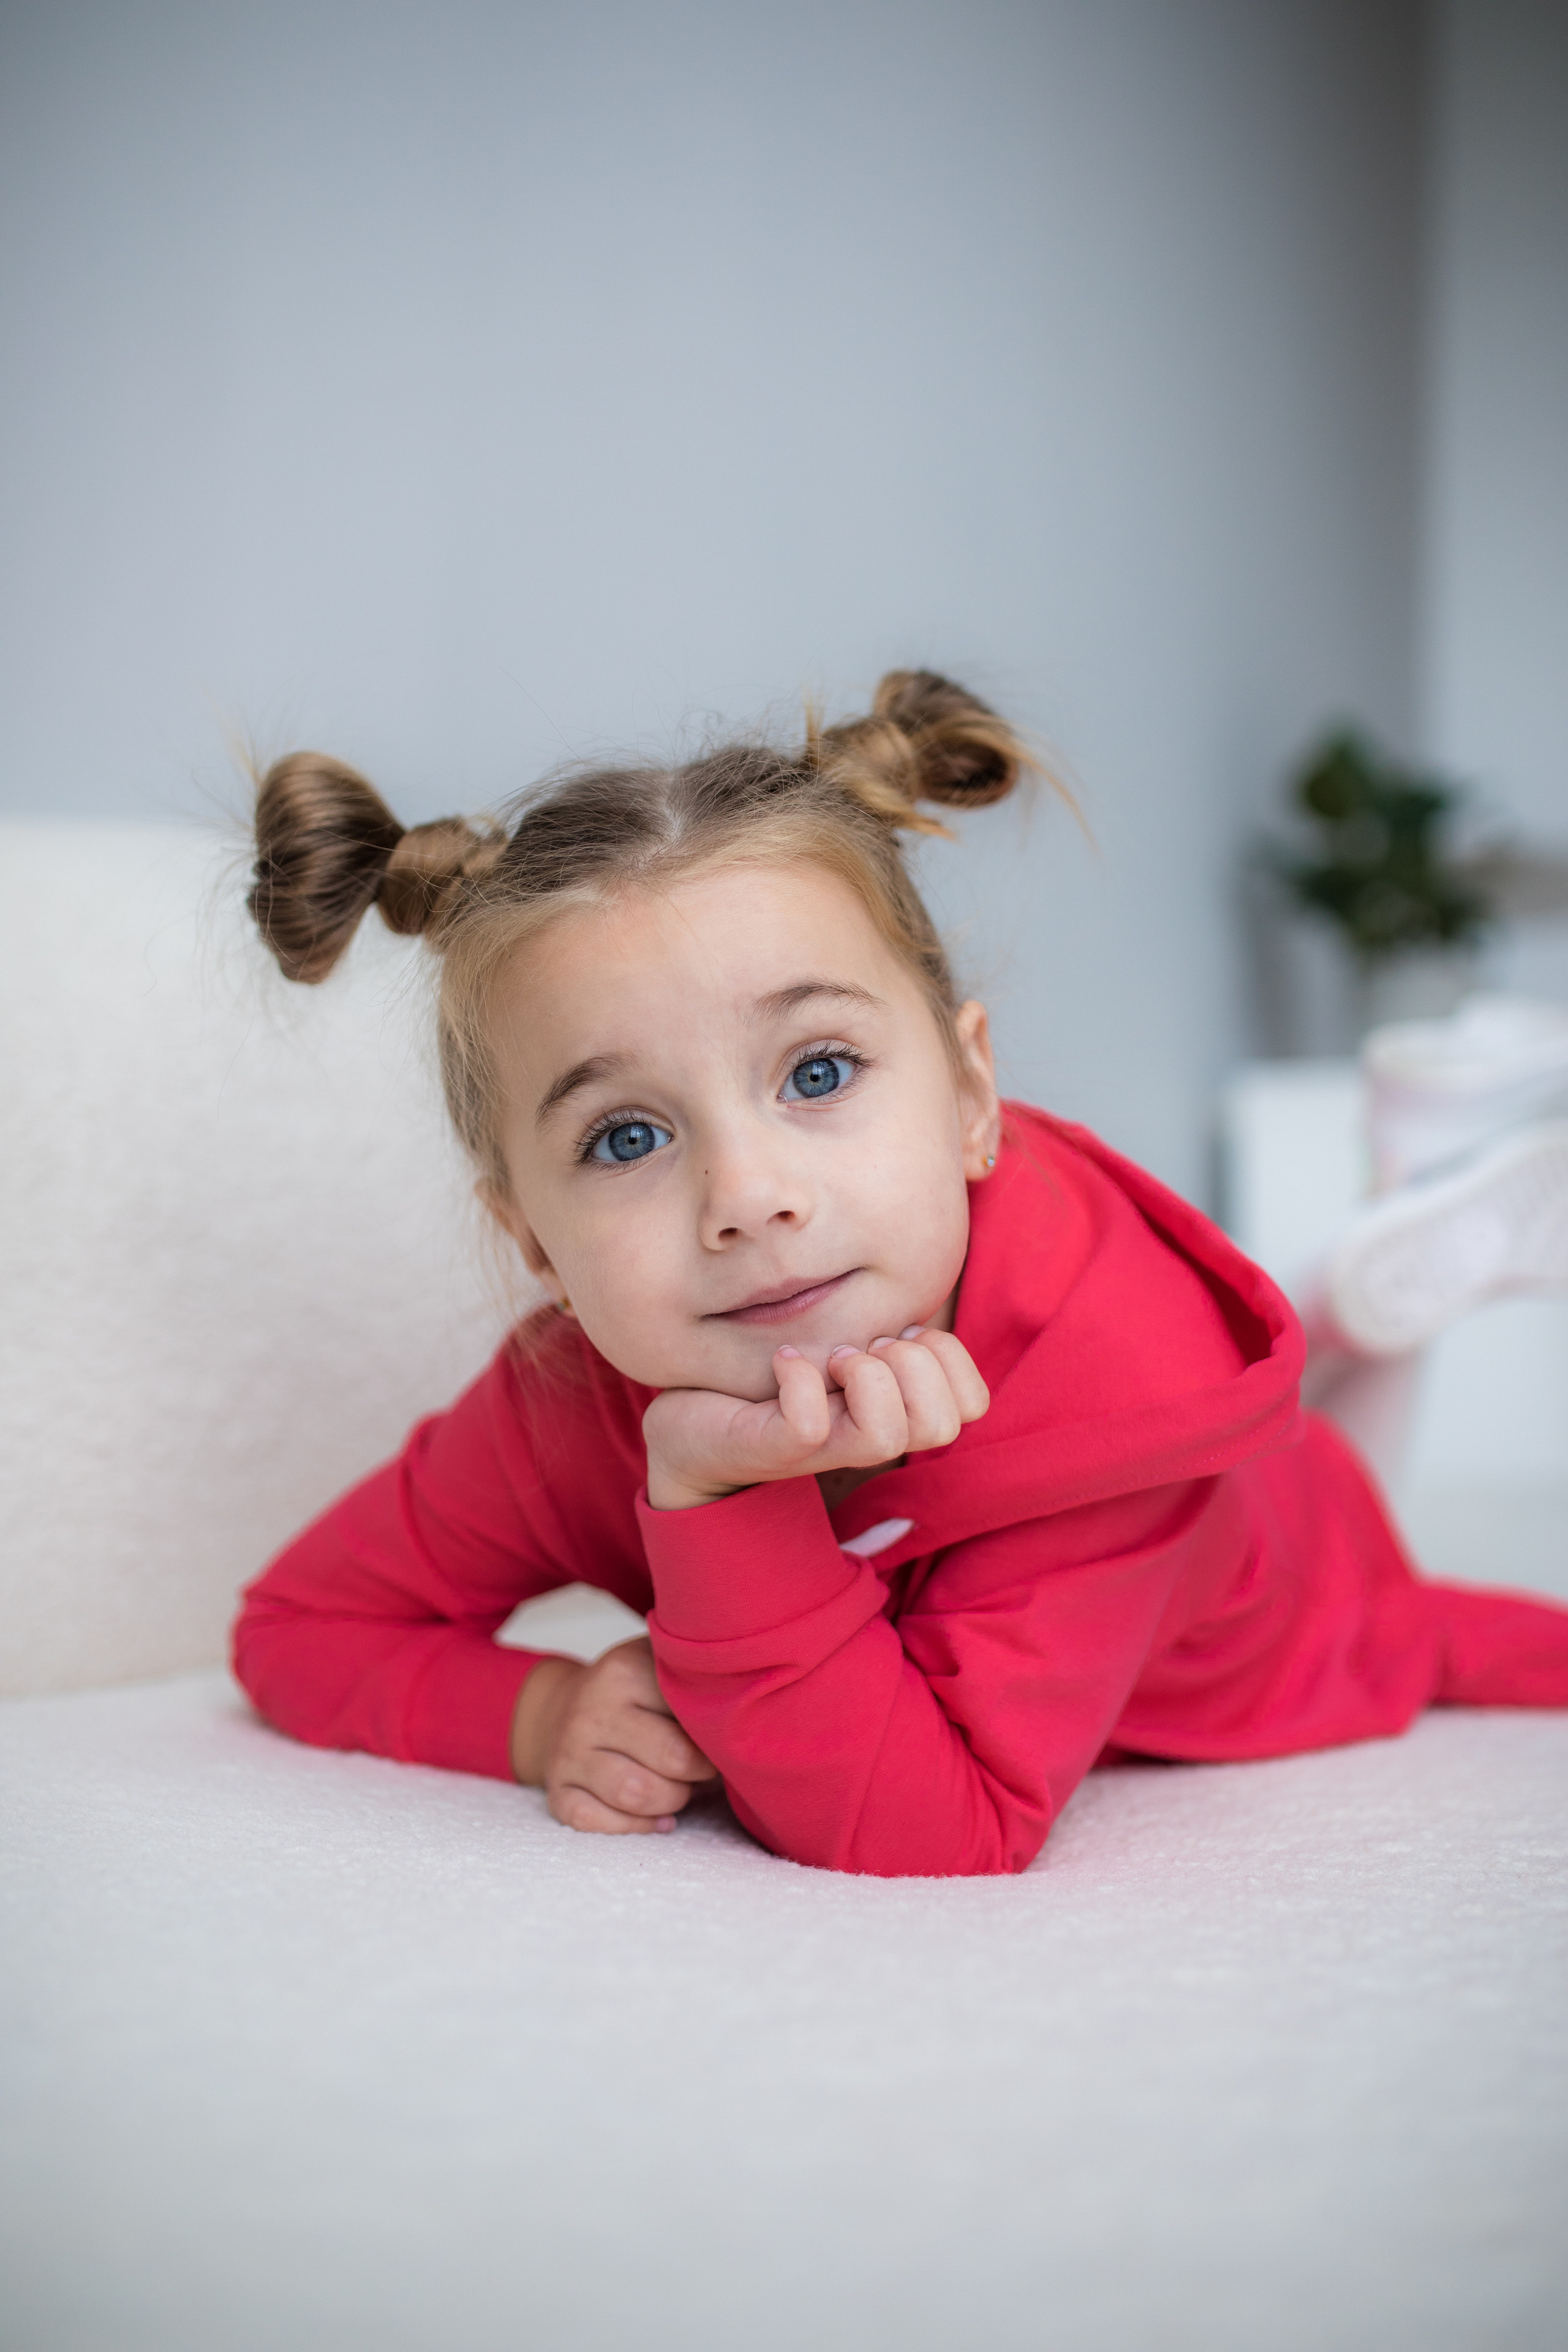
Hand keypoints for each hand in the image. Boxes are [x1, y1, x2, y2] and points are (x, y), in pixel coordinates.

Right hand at [510, 1635, 718, 1834]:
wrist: (568, 1706)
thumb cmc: (639, 1694)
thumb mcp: (665, 1669)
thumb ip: (702, 1684)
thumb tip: (753, 1721)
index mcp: (624, 1671)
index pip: (692, 1716)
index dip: (718, 1737)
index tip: (721, 1738)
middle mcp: (591, 1710)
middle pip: (672, 1760)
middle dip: (699, 1773)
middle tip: (703, 1769)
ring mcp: (569, 1753)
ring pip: (636, 1795)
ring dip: (671, 1802)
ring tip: (679, 1790)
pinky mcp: (558, 1793)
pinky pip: (598, 1823)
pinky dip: (636, 1827)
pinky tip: (656, 1817)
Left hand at [643, 1325, 988, 1510]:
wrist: (690, 1432)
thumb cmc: (771, 1381)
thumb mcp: (843, 1346)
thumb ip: (884, 1332)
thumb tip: (911, 1306)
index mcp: (895, 1409)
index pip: (972, 1404)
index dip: (949, 1358)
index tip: (899, 1332)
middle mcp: (866, 1435)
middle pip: (943, 1424)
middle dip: (912, 1364)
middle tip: (859, 1346)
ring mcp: (822, 1449)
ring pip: (887, 1436)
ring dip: (864, 1377)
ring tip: (829, 1356)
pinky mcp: (772, 1449)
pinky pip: (808, 1427)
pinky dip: (799, 1380)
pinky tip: (783, 1359)